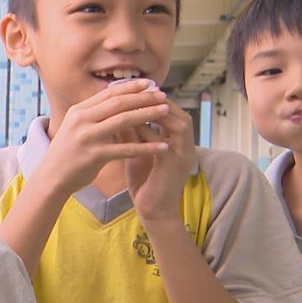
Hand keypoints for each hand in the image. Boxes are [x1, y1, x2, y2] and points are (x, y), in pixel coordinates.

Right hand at [38, 80, 171, 195]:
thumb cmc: (67, 153)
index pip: (109, 93)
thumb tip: (117, 101)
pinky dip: (147, 147)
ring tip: (166, 111)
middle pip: (119, 103)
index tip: (150, 84)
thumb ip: (94, 114)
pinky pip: (127, 149)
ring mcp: (88, 137)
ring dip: (148, 114)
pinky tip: (162, 146)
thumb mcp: (76, 127)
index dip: (132, 87)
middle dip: (144, 97)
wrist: (51, 177)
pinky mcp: (95, 155)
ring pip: (124, 121)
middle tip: (163, 95)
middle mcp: (82, 120)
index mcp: (78, 110)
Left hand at [122, 101, 196, 223]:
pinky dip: (150, 132)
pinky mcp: (175, 166)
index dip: (153, 100)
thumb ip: (131, 132)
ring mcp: (184, 154)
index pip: (171, 112)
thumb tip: (115, 110)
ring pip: (178, 124)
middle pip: (179, 113)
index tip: (132, 91)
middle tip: (135, 94)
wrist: (153, 211)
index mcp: (179, 141)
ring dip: (156, 114)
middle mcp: (186, 145)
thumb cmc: (145, 181)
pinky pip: (165, 142)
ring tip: (134, 106)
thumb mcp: (137, 150)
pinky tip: (132, 126)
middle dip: (157, 102)